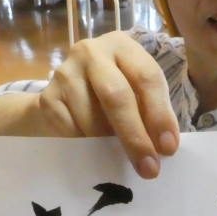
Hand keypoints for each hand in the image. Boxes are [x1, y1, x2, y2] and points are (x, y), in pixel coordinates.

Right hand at [38, 31, 179, 177]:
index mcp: (122, 46)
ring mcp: (66, 73)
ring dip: (107, 144)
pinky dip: (86, 145)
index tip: (168, 148)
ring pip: (92, 120)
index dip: (160, 114)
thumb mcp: (136, 92)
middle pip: (117, 96)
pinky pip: (72, 131)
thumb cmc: (110, 95)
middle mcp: (92, 52)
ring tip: (114, 151)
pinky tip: (89, 144)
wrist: (63, 96)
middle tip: (148, 168)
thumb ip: (150, 112)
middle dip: (135, 136)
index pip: (147, 77)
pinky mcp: (48, 97)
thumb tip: (162, 148)